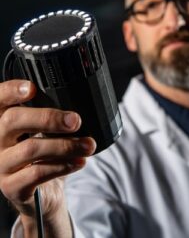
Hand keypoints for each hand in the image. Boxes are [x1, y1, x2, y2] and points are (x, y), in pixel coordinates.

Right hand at [0, 80, 95, 236]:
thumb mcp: (47, 134)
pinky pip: (37, 173)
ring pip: (30, 148)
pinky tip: (79, 162)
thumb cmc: (46, 156)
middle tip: (75, 121)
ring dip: (66, 145)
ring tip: (88, 145)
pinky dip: (63, 165)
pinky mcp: (11, 187)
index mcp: (3, 122)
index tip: (32, 87)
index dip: (11, 91)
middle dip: (49, 118)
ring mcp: (1, 165)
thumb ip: (52, 119)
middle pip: (12, 120)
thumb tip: (76, 111)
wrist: (43, 193)